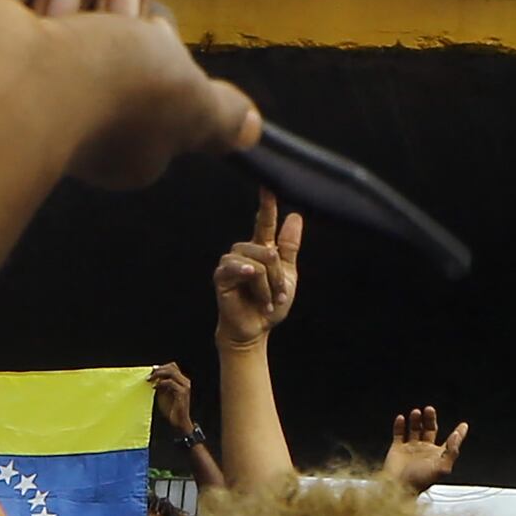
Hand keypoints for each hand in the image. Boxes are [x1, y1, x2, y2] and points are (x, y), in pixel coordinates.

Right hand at [0, 0, 257, 192]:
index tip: (141, 43)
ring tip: (43, 18)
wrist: (10, 85)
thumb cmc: (106, 96)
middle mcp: (61, 52)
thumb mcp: (190, 107)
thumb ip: (219, 114)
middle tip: (99, 25)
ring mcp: (13, 16)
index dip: (151, 23)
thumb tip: (249, 128)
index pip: (148, 18)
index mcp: (108, 85)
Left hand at [145, 361, 197, 438]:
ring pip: (171, 372)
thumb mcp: (163, 394)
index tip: (151, 370)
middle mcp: (185, 382)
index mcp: (181, 381)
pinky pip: (170, 382)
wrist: (179, 422)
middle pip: (172, 367)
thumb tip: (153, 377)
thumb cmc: (171, 409)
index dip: (161, 367)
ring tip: (151, 379)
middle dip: (159, 369)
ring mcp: (185, 386)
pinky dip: (161, 383)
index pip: (173, 367)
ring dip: (159, 374)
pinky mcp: (182, 392)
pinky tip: (155, 387)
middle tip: (149, 375)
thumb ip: (161, 384)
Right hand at [207, 193, 302, 346]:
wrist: (256, 329)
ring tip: (266, 300)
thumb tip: (295, 216)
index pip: (264, 222)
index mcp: (261, 249)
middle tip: (278, 296)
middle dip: (277, 277)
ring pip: (258, 261)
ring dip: (267, 285)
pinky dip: (252, 280)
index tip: (268, 185)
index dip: (267, 204)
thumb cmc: (270, 304)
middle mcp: (244, 251)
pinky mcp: (221, 275)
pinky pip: (241, 268)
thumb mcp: (288, 275)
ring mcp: (231, 262)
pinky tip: (251, 285)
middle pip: (267, 250)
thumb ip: (289, 247)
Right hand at [380, 406, 473, 491]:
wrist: (398, 488)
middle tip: (429, 409)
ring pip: (415, 429)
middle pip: (430, 430)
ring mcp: (411, 449)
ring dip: (416, 420)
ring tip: (416, 412)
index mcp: (437, 456)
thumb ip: (451, 452)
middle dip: (430, 419)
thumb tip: (456, 436)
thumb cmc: (420, 481)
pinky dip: (400, 425)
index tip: (464, 425)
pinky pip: (399, 433)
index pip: (450, 442)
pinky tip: (402, 418)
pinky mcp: (397, 449)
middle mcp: (425, 451)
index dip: (458, 434)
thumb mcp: (442, 468)